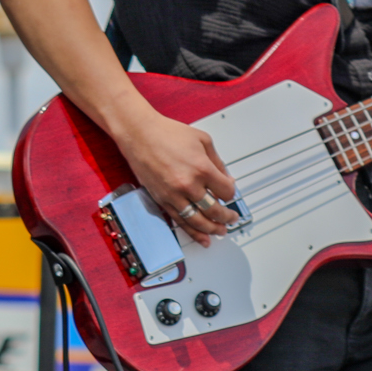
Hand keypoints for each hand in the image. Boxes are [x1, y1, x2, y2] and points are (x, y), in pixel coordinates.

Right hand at [110, 104, 239, 245]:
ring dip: (212, 229)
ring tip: (220, 231)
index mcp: (202, 168)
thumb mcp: (202, 140)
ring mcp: (174, 194)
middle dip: (227, 217)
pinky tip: (202, 237)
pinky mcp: (162, 200)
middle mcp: (188, 184)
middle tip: (231, 218)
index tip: (230, 193)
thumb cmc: (167, 133)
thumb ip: (217, 161)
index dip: (232, 194)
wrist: (139, 134)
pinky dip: (193, 232)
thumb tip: (226, 178)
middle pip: (214, 210)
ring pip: (198, 221)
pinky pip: (180, 221)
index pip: (226, 192)